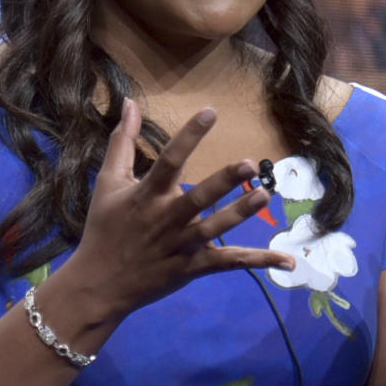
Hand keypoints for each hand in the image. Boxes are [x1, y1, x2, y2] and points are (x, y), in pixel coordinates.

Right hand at [66, 98, 295, 319]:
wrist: (98, 284)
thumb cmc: (104, 228)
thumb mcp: (108, 181)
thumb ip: (122, 141)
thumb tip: (130, 101)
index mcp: (146, 195)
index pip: (169, 160)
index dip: (189, 136)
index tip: (211, 112)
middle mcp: (166, 219)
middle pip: (198, 198)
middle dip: (223, 181)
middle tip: (249, 164)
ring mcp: (181, 245)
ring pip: (215, 228)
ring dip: (240, 213)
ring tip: (264, 195)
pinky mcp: (192, 267)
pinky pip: (229, 263)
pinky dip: (258, 261)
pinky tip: (287, 260)